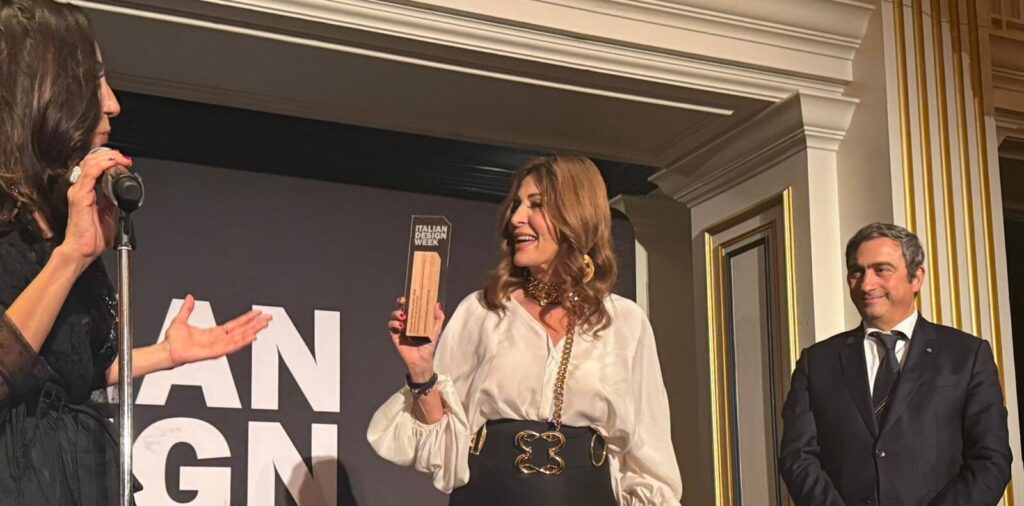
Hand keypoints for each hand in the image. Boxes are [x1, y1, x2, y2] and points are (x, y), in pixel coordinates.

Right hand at [57, 148, 131, 263]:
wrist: (83, 250)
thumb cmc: (92, 236)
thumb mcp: (109, 213)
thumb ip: (112, 199)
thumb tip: (121, 191)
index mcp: (87, 191)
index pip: (95, 166)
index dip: (109, 159)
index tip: (124, 161)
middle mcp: (81, 189)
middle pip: (92, 160)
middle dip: (110, 155)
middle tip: (124, 158)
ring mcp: (79, 191)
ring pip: (90, 163)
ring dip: (108, 158)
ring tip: (121, 159)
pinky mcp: (80, 197)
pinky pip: (90, 174)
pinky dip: (103, 166)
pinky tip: (112, 164)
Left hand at [163, 294, 271, 366]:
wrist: (167, 350)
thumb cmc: (173, 340)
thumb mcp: (181, 319)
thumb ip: (187, 309)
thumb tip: (189, 298)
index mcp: (214, 332)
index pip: (235, 324)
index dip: (247, 318)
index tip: (257, 313)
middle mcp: (219, 339)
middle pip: (242, 330)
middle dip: (256, 324)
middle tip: (268, 317)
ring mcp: (218, 346)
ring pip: (240, 337)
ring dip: (253, 330)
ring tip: (264, 325)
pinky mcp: (215, 352)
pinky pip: (232, 346)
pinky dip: (243, 341)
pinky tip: (252, 337)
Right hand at [387, 296, 444, 381]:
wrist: (422, 360)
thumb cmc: (429, 345)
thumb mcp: (436, 330)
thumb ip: (438, 318)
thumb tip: (438, 305)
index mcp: (416, 318)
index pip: (411, 305)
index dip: (409, 298)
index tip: (410, 294)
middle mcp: (407, 321)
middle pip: (401, 307)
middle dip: (400, 302)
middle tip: (403, 301)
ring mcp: (400, 328)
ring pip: (394, 316)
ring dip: (397, 313)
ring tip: (403, 316)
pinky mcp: (395, 335)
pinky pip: (391, 326)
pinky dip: (394, 324)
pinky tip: (401, 326)